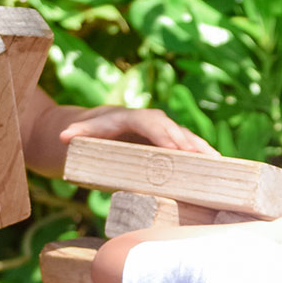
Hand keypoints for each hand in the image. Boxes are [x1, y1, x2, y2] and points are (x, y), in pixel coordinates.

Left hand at [59, 107, 215, 154]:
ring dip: (198, 148)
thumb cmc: (85, 135)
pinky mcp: (165, 143)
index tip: (173, 149)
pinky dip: (200, 154)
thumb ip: (76, 133)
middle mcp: (147, 121)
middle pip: (170, 128)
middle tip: (199, 158)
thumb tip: (65, 137)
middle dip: (184, 142)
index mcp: (127, 117)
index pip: (147, 121)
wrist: (89, 128)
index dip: (161, 134)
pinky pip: (186, 147)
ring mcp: (159, 131)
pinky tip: (216, 166)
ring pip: (182, 136)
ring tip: (215, 162)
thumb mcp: (79, 134)